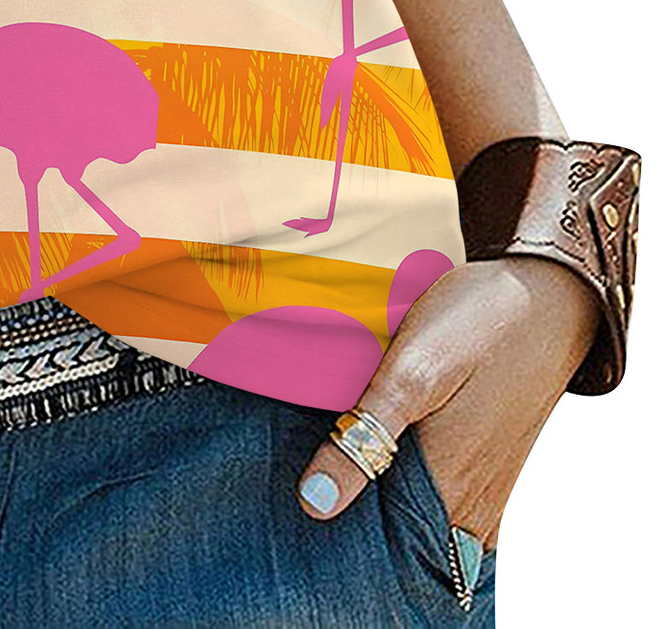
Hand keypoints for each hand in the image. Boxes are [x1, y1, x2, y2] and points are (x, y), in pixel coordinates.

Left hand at [296, 257, 599, 547]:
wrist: (545, 300)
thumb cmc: (477, 324)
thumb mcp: (412, 371)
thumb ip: (366, 437)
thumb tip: (316, 505)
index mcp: (447, 487)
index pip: (375, 545)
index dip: (333, 527)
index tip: (298, 502)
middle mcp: (470, 506)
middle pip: (396, 540)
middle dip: (352, 520)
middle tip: (307, 479)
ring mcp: (484, 493)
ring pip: (418, 523)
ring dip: (379, 506)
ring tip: (337, 465)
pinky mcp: (488, 473)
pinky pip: (442, 506)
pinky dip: (406, 494)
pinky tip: (381, 461)